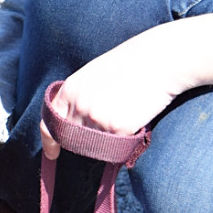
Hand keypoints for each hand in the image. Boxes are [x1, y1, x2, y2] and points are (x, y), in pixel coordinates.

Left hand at [41, 13, 212, 159]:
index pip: (50, 125)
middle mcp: (79, 105)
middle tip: (105, 125)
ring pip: (95, 143)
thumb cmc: (131, 63)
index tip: (52, 154)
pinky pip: (117, 144)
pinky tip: (137, 113)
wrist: (163, 58)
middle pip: (73, 139)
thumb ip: (76, 96)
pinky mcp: (117, 128)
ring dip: (107, 136)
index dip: (49, 142)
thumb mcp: (93, 73)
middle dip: (84, 140)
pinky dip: (126, 134)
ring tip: (125, 109)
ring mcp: (97, 118)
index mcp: (70, 90)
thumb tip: (67, 121)